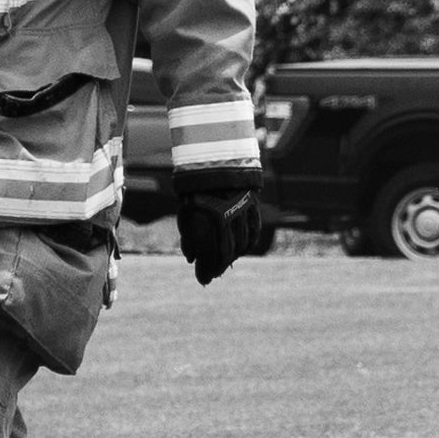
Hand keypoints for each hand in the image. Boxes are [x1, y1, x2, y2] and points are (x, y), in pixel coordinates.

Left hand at [174, 168, 262, 284]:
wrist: (213, 158)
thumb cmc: (193, 186)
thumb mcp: (185, 210)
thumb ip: (188, 235)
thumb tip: (191, 259)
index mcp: (204, 218)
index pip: (208, 254)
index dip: (205, 270)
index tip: (202, 279)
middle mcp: (225, 217)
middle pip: (225, 252)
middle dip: (217, 267)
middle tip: (212, 276)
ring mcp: (241, 211)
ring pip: (241, 244)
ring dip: (232, 258)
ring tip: (223, 265)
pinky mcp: (252, 205)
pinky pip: (253, 231)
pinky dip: (248, 244)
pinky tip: (241, 251)